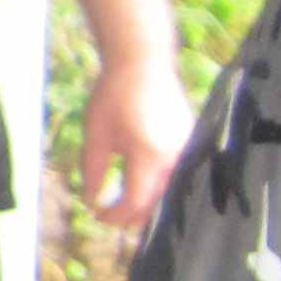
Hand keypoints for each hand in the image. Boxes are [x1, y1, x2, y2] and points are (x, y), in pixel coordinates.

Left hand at [78, 52, 194, 228]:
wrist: (142, 62)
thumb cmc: (114, 95)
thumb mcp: (95, 134)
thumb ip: (93, 170)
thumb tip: (90, 200)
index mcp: (150, 156)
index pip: (136, 202)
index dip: (117, 216)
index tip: (98, 217)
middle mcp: (175, 157)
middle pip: (156, 201)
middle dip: (132, 215)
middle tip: (109, 218)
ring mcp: (187, 149)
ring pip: (168, 189)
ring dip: (147, 202)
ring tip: (123, 207)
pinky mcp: (190, 142)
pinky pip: (177, 173)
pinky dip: (159, 185)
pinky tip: (142, 187)